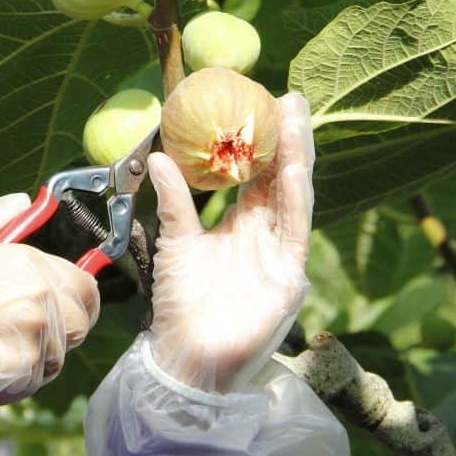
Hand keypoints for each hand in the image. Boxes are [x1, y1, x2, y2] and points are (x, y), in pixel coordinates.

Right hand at [0, 194, 100, 404]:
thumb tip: (21, 201)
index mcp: (29, 263)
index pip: (86, 285)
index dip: (77, 296)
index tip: (61, 303)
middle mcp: (40, 297)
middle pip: (80, 322)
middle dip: (62, 329)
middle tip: (26, 329)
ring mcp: (34, 335)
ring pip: (58, 354)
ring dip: (36, 356)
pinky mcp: (22, 369)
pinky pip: (35, 378)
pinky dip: (18, 378)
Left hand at [146, 92, 314, 391]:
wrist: (187, 356)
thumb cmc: (181, 305)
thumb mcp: (175, 242)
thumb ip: (175, 201)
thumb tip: (158, 156)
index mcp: (241, 226)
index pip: (257, 176)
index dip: (262, 143)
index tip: (263, 104)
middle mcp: (264, 235)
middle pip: (281, 180)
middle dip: (288, 141)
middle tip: (291, 99)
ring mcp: (279, 254)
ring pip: (293, 199)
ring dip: (296, 161)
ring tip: (296, 122)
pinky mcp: (288, 277)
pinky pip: (294, 232)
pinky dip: (294, 201)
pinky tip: (293, 172)